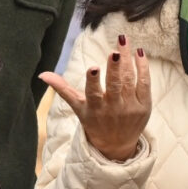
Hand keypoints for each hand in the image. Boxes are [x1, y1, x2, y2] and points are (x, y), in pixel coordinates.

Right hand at [39, 35, 150, 160]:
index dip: (94, 81)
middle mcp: (114, 108)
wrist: (116, 145)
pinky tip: (139, 52)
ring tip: (123, 42)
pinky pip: (145, 83)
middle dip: (114, 69)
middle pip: (115, 85)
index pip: (94, 93)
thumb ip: (62, 89)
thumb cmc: (94, 121)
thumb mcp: (77, 107)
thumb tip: (43, 74)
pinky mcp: (144, 105)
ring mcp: (130, 107)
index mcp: (95, 108)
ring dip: (128, 60)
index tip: (94, 68)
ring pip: (129, 80)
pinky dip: (143, 68)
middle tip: (114, 52)